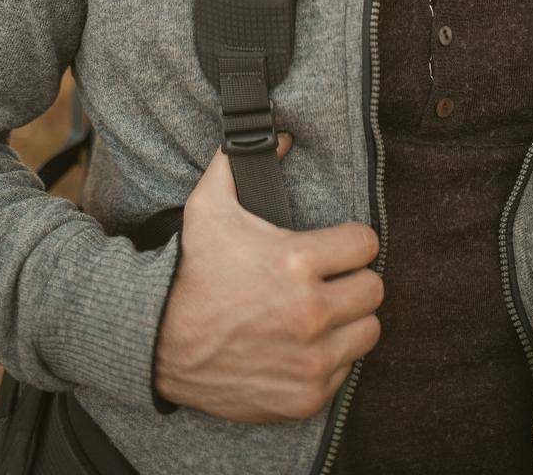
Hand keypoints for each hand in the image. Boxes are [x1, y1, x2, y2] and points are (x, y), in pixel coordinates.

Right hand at [154, 133, 383, 421]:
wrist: (158, 344)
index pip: (367, 245)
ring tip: (324, 311)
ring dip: (350, 320)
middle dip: (354, 279)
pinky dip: (331, 358)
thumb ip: (241, 160)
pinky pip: (346, 371)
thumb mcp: (209, 206)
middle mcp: (311, 313)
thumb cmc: (190, 271)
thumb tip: (283, 134)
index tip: (337, 246)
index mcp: (297, 262)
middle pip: (374, 290)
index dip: (352, 241)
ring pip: (369, 331)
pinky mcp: (306, 397)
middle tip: (332, 279)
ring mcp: (311, 360)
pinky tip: (305, 344)